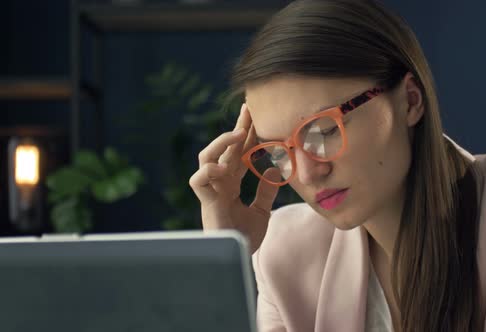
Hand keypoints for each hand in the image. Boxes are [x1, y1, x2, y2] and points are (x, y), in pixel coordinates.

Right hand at [189, 103, 280, 253]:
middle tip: (248, 109)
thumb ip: (266, 191)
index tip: (256, 114)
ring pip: (206, 157)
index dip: (247, 134)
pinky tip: (223, 166)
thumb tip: (275, 169)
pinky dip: (209, 170)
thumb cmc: (245, 239)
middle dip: (236, 128)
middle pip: (225, 148)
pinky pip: (199, 180)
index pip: (239, 153)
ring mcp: (211, 190)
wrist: (236, 259)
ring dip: (221, 142)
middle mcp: (219, 183)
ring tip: (239, 132)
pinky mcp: (206, 202)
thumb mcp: (262, 211)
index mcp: (231, 183)